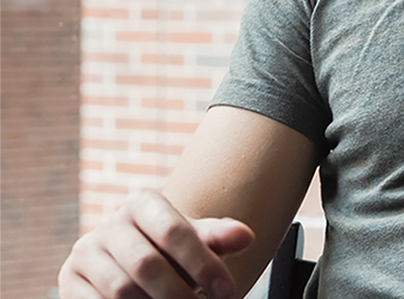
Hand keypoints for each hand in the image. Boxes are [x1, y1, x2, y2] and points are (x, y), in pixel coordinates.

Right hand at [58, 190, 253, 298]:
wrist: (134, 260)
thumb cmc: (172, 249)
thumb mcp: (195, 239)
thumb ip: (218, 236)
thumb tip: (246, 236)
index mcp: (143, 202)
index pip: (175, 231)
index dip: (202, 264)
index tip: (227, 291)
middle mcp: (110, 223)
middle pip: (146, 265)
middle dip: (179, 294)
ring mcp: (86, 251)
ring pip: (121, 291)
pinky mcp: (69, 280)